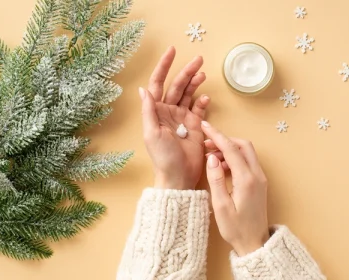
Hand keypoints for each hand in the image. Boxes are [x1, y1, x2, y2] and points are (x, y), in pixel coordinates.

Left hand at [140, 46, 209, 189]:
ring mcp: (183, 118)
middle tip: (199, 60)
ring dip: (195, 83)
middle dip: (187, 72)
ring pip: (189, 94)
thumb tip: (143, 89)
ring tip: (203, 74)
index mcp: (156, 111)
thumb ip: (149, 111)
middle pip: (177, 86)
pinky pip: (199, 109)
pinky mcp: (195, 126)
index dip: (164, 67)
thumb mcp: (151, 133)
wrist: (179, 176)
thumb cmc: (162, 157)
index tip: (172, 51)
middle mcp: (169, 112)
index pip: (158, 83)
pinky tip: (206, 97)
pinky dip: (203, 102)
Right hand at [201, 121, 269, 255]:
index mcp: (246, 179)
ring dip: (229, 149)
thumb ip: (216, 180)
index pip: (231, 149)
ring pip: (246, 152)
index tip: (205, 126)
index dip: (217, 135)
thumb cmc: (236, 228)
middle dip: (224, 140)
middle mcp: (257, 175)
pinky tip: (221, 167)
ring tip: (210, 157)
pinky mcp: (259, 182)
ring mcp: (260, 178)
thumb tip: (212, 158)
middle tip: (206, 144)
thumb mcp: (221, 206)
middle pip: (243, 145)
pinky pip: (247, 162)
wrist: (254, 243)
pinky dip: (234, 158)